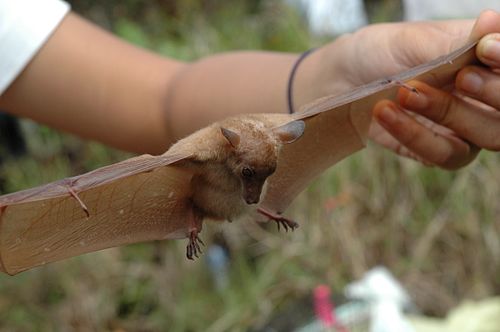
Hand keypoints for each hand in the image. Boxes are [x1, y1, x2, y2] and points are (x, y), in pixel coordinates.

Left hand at [297, 10, 499, 168]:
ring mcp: (463, 128)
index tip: (485, 48)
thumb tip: (493, 21)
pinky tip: (386, 112)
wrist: (340, 79)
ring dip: (449, 113)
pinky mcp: (435, 150)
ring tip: (405, 93)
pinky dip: (415, 134)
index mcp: (485, 63)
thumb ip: (456, 42)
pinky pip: (442, 153)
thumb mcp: (414, 40)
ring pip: (487, 136)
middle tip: (460, 76)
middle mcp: (484, 97)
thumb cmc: (381, 52)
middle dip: (493, 92)